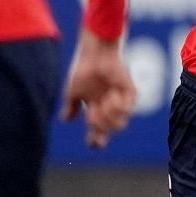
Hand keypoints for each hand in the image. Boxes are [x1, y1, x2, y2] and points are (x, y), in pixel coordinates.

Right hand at [62, 29, 136, 147]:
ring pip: (119, 125)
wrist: (94, 54)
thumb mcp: (72, 92)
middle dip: (99, 126)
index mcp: (96, 110)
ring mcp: (120, 102)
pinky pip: (127, 110)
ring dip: (107, 116)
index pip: (98, 133)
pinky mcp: (130, 93)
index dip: (95, 141)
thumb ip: (70, 107)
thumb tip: (66, 120)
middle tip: (92, 114)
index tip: (91, 142)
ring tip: (102, 102)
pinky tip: (111, 94)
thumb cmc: (83, 70)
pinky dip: (117, 106)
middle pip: (108, 131)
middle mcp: (109, 108)